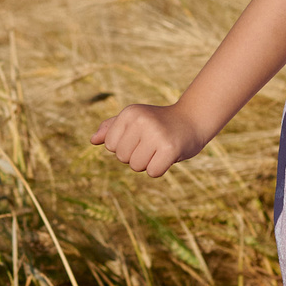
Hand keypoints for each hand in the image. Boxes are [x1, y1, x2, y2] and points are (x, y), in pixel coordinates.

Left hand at [90, 102, 208, 176]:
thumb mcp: (135, 119)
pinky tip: (167, 156)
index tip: (140, 136)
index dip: (125, 146)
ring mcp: (156, 134)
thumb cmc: (159, 122)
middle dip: (136, 156)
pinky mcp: (170, 148)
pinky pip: (152, 172)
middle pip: (122, 157)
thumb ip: (111, 128)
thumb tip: (93, 140)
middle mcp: (141, 121)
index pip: (111, 145)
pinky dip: (159, 169)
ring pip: (136, 166)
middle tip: (152, 143)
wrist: (193, 120)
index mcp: (130, 112)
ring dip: (147, 163)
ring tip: (159, 149)